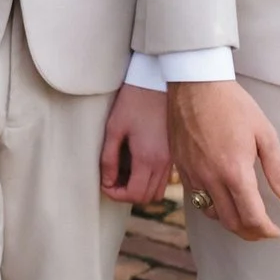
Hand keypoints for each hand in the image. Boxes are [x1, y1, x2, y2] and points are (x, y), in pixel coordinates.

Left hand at [100, 83, 173, 203]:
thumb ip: (109, 158)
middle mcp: (163, 163)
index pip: (135, 194)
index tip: (104, 184)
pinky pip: (163, 178)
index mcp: (148, 158)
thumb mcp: (114, 128)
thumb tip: (107, 180)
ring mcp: (171, 159)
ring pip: (158, 190)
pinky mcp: (174, 153)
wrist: (158, 81)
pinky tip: (136, 164)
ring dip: (140, 189)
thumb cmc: (134, 101)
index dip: (116, 195)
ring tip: (123, 174)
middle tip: (111, 180)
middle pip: (147, 197)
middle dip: (127, 194)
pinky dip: (150, 180)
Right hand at [170, 79, 279, 240]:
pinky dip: (212, 206)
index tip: (276, 230)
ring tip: (244, 215)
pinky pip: (195, 198)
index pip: (252, 217)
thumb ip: (279, 171)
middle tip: (263, 229)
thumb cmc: (232, 104)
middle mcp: (211, 178)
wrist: (195, 83)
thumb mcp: (265, 134)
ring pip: (211, 213)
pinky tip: (222, 198)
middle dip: (250, 232)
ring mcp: (192, 173)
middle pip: (231, 222)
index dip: (267, 230)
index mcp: (234, 171)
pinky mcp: (180, 166)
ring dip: (230, 221)